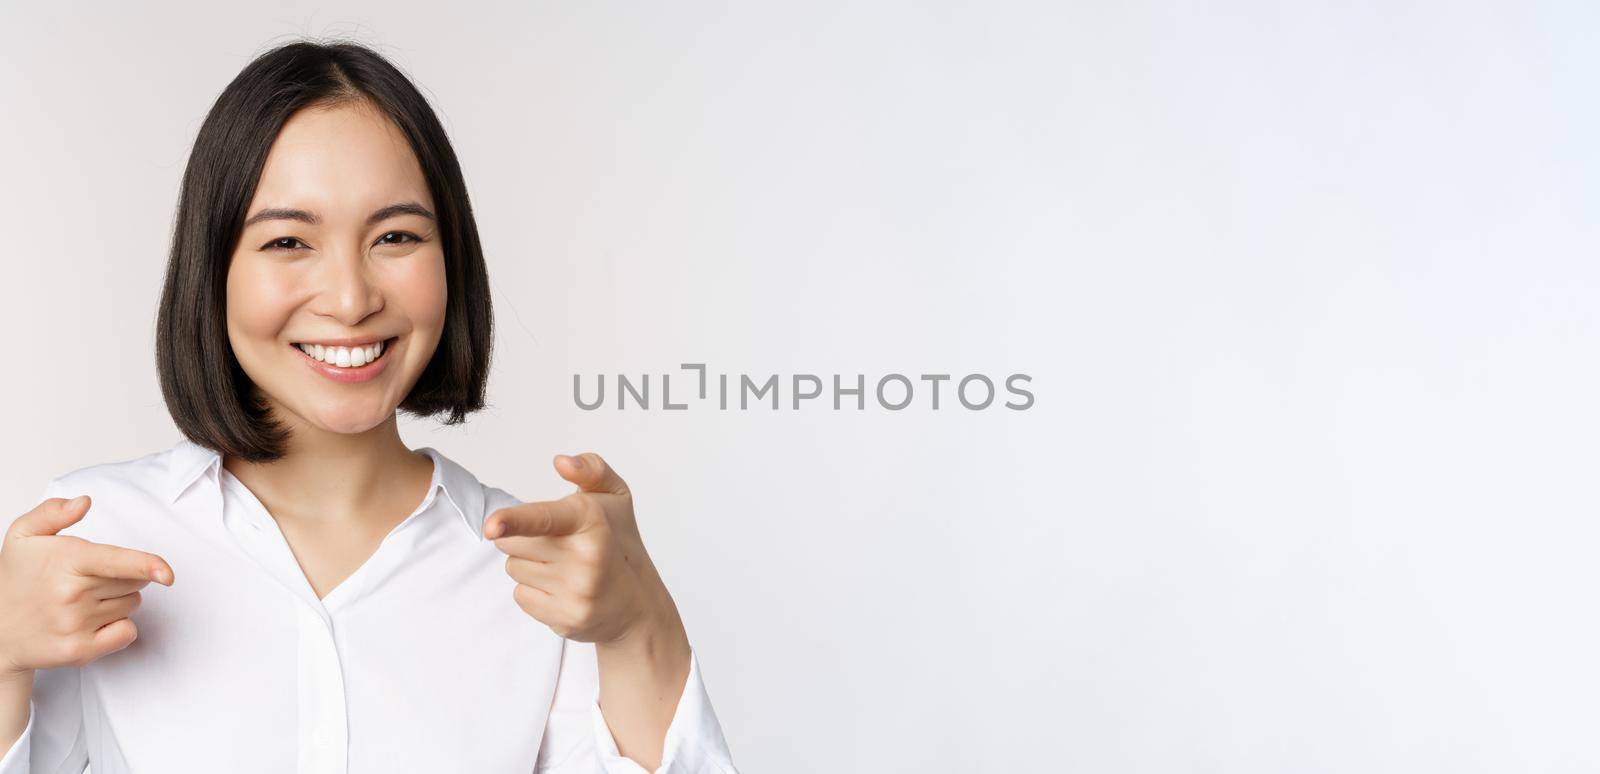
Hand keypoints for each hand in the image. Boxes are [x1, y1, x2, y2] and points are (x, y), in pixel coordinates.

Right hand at [0, 496, 173, 677]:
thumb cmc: (16, 579)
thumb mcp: (23, 536)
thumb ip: (52, 512)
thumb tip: (83, 502)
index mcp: (64, 562)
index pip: (115, 562)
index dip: (146, 565)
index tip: (167, 574)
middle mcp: (71, 595)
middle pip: (134, 580)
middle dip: (124, 575)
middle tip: (89, 578)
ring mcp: (76, 626)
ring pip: (133, 604)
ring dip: (119, 600)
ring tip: (83, 600)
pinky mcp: (81, 651)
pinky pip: (127, 633)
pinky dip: (119, 627)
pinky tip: (92, 622)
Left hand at [485, 454, 669, 643]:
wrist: (637, 604)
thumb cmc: (617, 540)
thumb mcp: (615, 496)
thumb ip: (590, 469)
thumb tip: (561, 462)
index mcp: (593, 521)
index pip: (545, 518)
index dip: (514, 520)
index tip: (491, 527)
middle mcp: (585, 558)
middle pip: (510, 542)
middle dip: (522, 537)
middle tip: (556, 542)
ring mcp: (576, 592)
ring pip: (514, 569)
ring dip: (530, 565)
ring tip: (564, 567)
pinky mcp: (566, 619)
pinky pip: (521, 596)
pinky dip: (535, 591)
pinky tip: (562, 589)